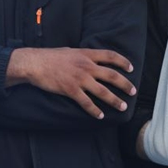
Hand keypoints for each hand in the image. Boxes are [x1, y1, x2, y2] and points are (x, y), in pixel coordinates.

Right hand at [6, 48, 135, 119]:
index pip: (111, 56)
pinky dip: (94, 110)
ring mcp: (79, 79)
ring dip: (114, 100)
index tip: (131, 68)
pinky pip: (86, 103)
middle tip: (133, 92)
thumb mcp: (71, 51)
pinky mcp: (71, 90)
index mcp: (87, 55)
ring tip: (123, 107)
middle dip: (125, 85)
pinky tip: (100, 116)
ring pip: (103, 92)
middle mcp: (86, 66)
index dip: (123, 62)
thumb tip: (92, 59)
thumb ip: (83, 56)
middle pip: (112, 76)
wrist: (34, 63)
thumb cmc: (50, 57)